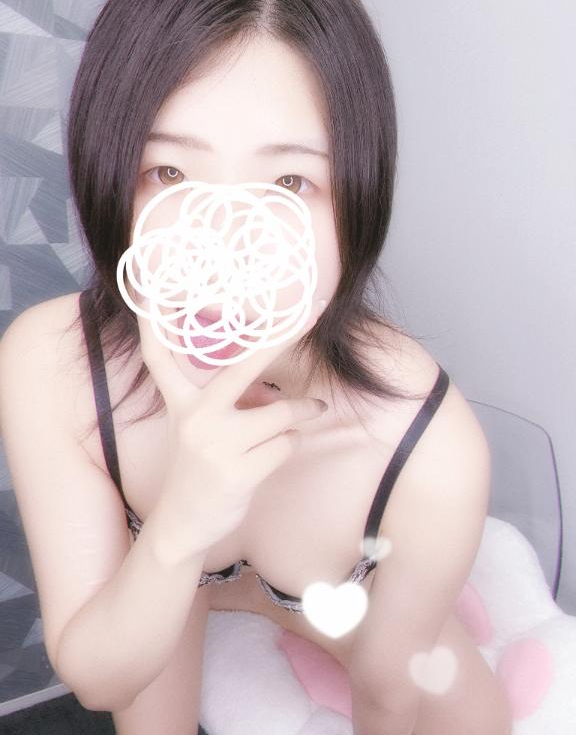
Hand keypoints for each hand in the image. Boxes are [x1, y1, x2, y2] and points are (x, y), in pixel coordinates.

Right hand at [136, 299, 326, 559]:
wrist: (183, 523)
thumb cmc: (199, 467)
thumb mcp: (201, 429)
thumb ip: (232, 403)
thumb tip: (276, 391)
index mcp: (181, 403)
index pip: (161, 357)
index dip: (152, 323)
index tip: (149, 290)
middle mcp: (196, 418)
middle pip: (243, 368)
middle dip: (280, 339)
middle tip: (313, 313)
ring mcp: (217, 445)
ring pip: (283, 413)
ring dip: (305, 411)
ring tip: (314, 410)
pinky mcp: (238, 472)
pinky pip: (287, 443)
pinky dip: (292, 442)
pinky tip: (280, 450)